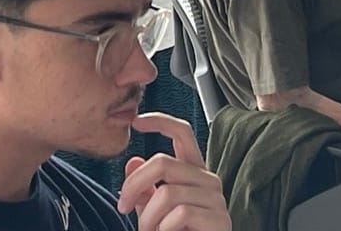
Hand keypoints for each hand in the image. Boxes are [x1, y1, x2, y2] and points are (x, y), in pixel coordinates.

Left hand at [117, 113, 228, 230]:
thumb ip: (145, 189)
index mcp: (194, 171)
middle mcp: (208, 179)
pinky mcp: (219, 220)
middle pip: (163, 162)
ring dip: (147, 217)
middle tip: (121, 206)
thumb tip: (132, 161)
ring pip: (167, 193)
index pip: (182, 133)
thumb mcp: (155, 212)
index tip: (136, 121)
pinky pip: (180, 214)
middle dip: (134, 184)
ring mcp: (216, 199)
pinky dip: (163, 228)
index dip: (160, 121)